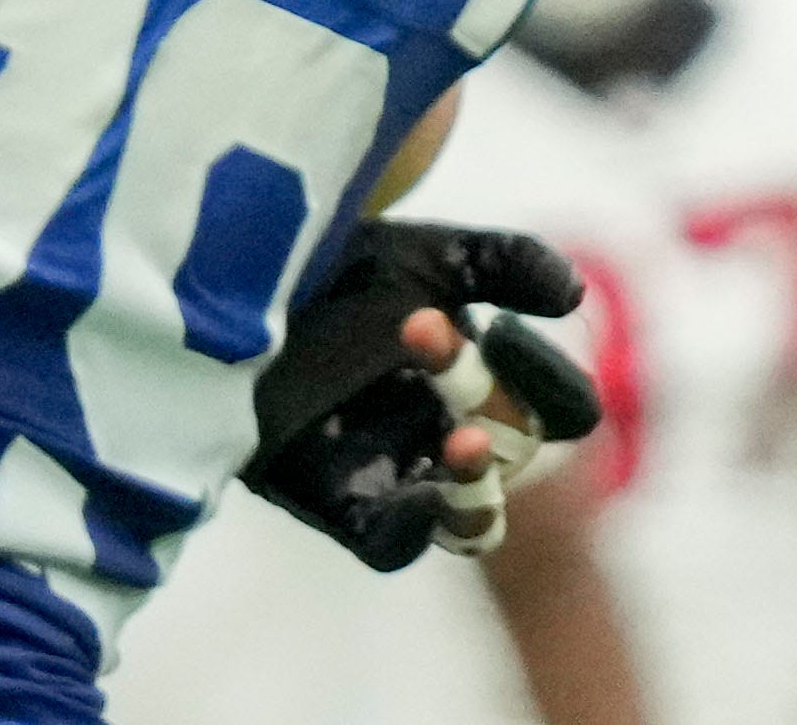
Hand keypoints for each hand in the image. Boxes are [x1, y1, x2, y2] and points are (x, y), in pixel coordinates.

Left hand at [245, 217, 601, 568]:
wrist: (223, 283)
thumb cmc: (331, 267)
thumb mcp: (415, 253)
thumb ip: (498, 262)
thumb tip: (573, 292)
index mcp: (486, 379)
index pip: (558, 404)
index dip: (547, 379)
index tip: (505, 331)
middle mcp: (452, 432)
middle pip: (510, 446)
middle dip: (483, 395)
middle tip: (423, 328)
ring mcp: (398, 472)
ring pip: (469, 512)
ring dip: (476, 483)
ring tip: (465, 442)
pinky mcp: (333, 502)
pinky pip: (389, 542)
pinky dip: (412, 530)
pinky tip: (418, 498)